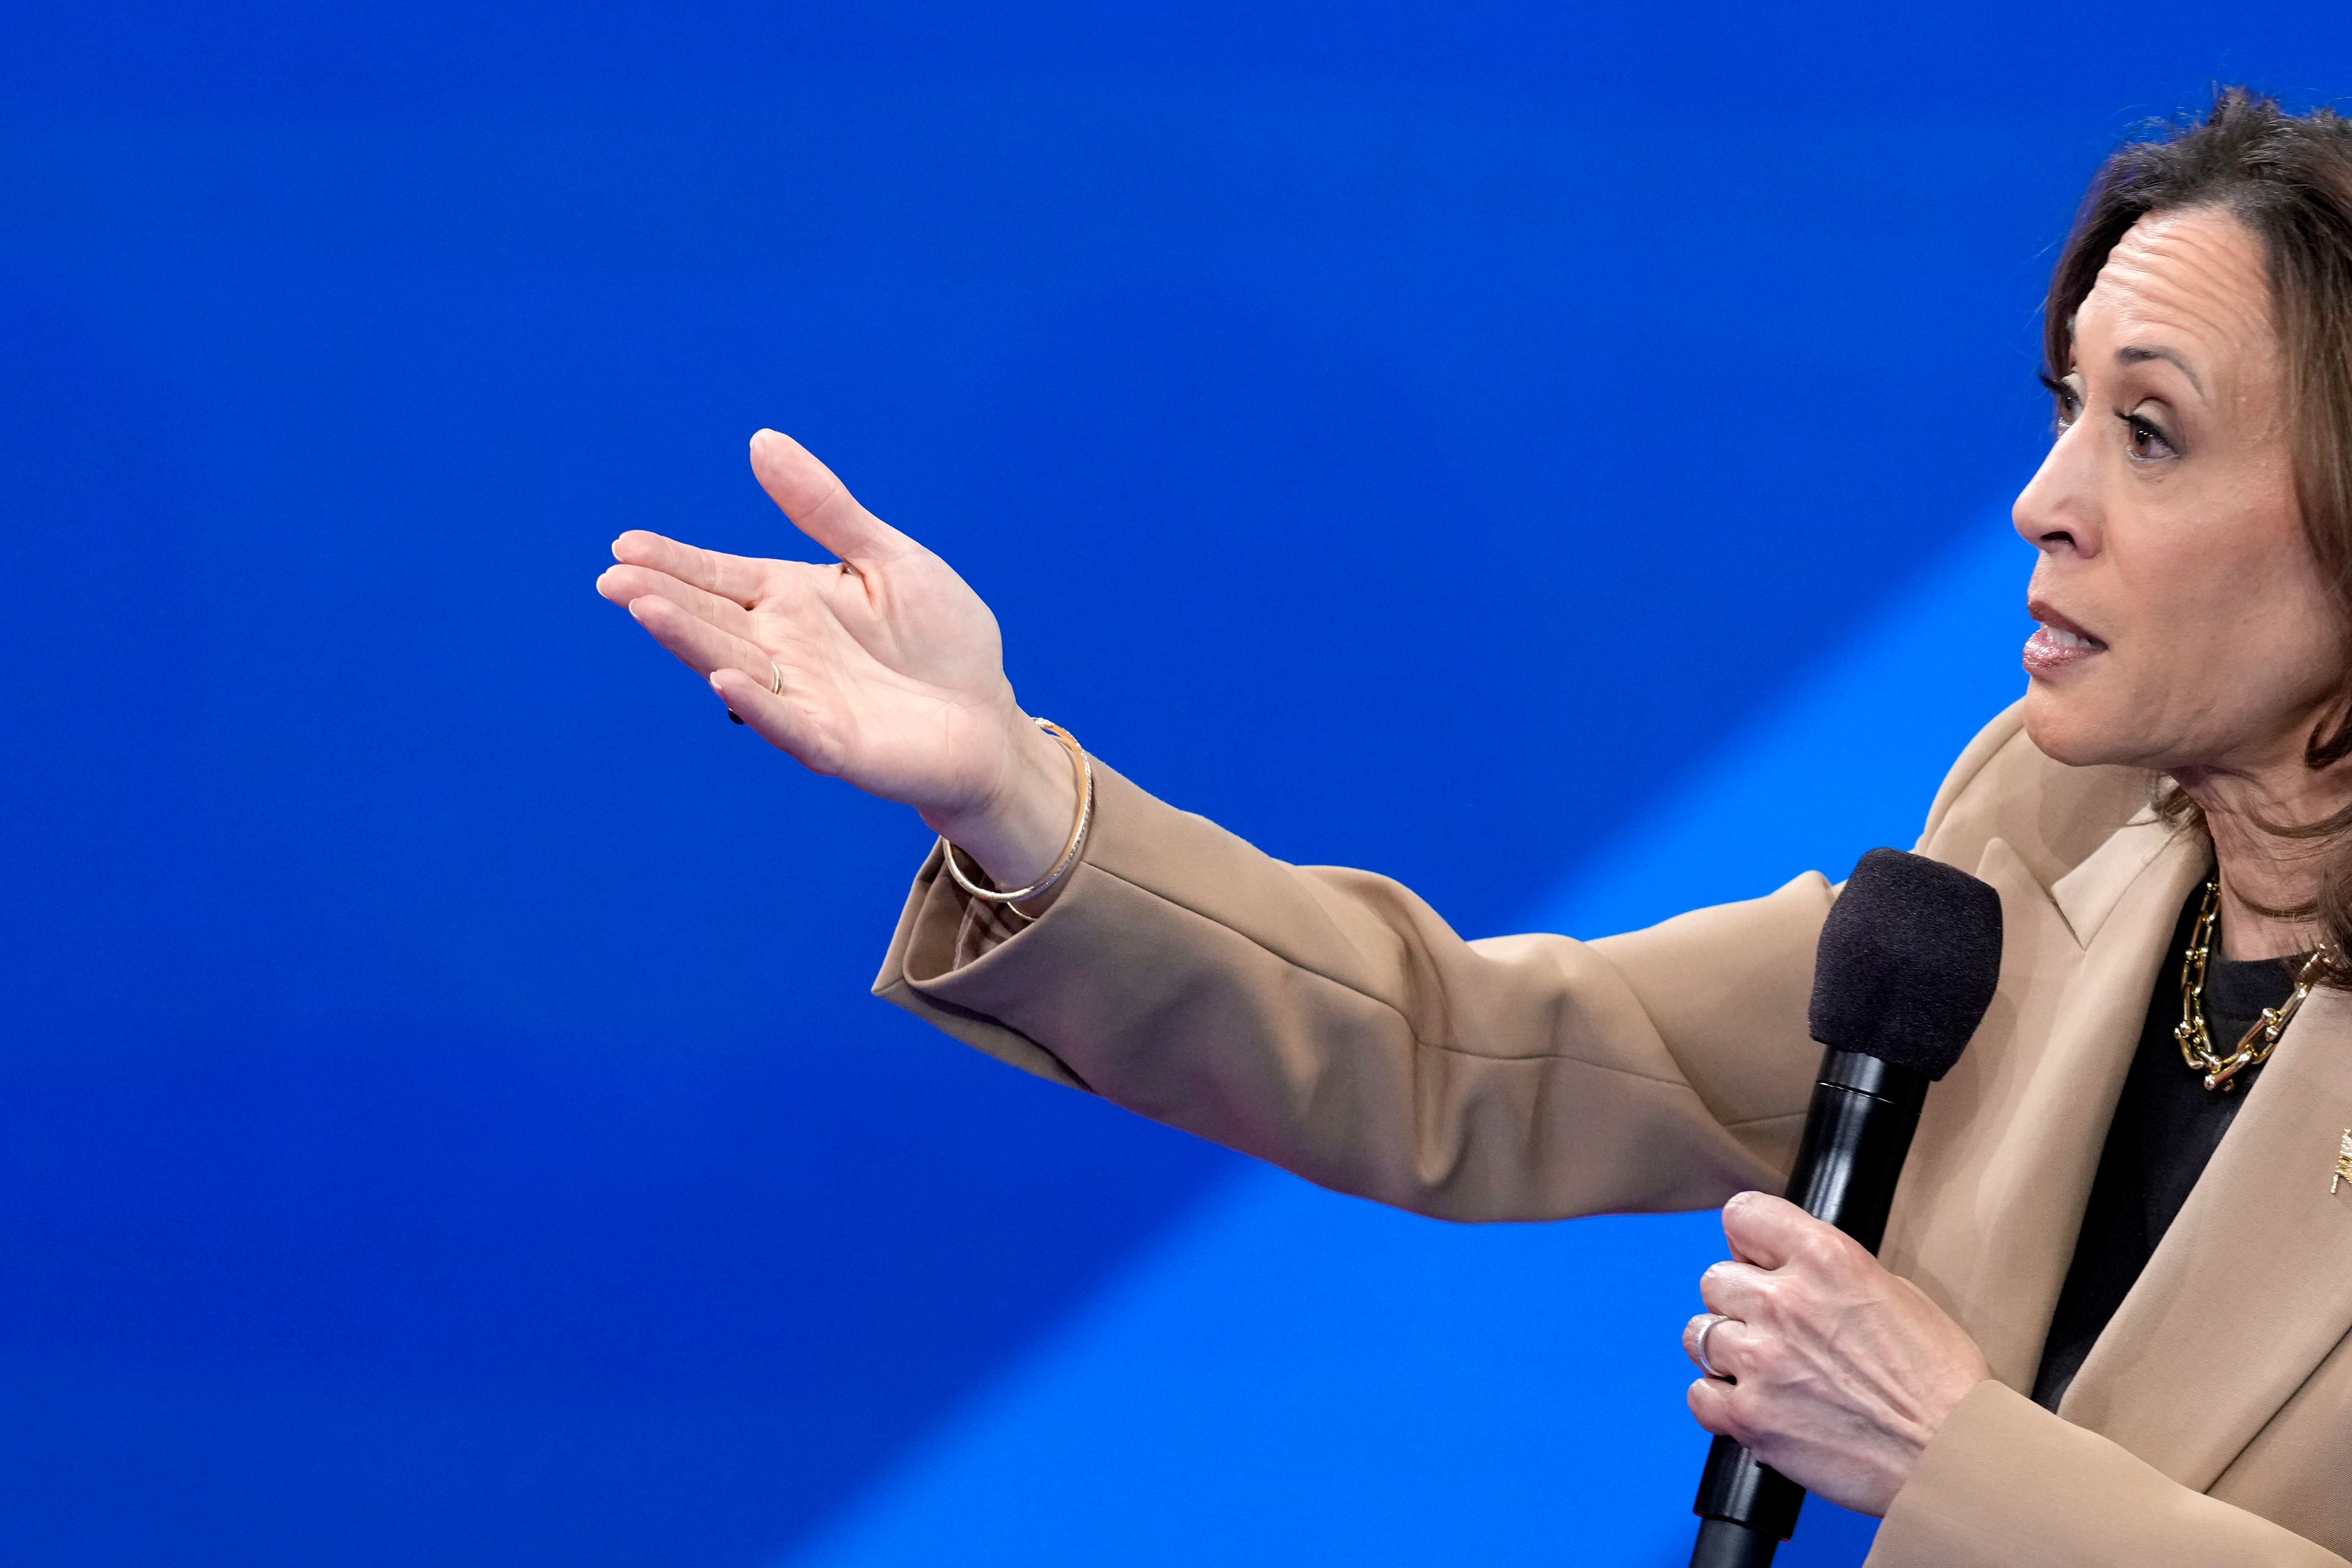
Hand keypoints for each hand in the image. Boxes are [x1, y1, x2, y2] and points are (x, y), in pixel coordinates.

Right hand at [595, 430, 1078, 885]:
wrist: (989, 716)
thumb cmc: (941, 640)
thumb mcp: (886, 557)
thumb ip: (825, 509)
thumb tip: (762, 440)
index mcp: (791, 600)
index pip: (719, 577)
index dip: (673, 562)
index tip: (624, 545)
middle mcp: (785, 649)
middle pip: (712, 620)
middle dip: (662, 598)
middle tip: (613, 577)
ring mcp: (804, 698)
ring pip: (735, 666)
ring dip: (690, 641)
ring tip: (645, 608)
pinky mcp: (835, 744)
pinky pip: (790, 722)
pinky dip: (759, 703)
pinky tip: (724, 680)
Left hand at [1682, 1191, 1990, 1515]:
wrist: (1954, 1458)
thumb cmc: (1941, 1383)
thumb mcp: (1898, 1294)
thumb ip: (1833, 1274)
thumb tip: (1792, 1268)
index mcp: (1826, 1259)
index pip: (1743, 1215)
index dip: (1748, 1240)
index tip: (1757, 1259)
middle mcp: (1785, 1302)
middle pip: (1715, 1279)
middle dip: (1739, 1301)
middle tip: (1772, 1328)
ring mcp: (1761, 1360)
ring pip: (1699, 1335)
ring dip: (1727, 1351)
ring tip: (1766, 1371)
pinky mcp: (1750, 1417)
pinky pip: (1699, 1396)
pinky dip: (1719, 1403)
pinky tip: (1755, 1406)